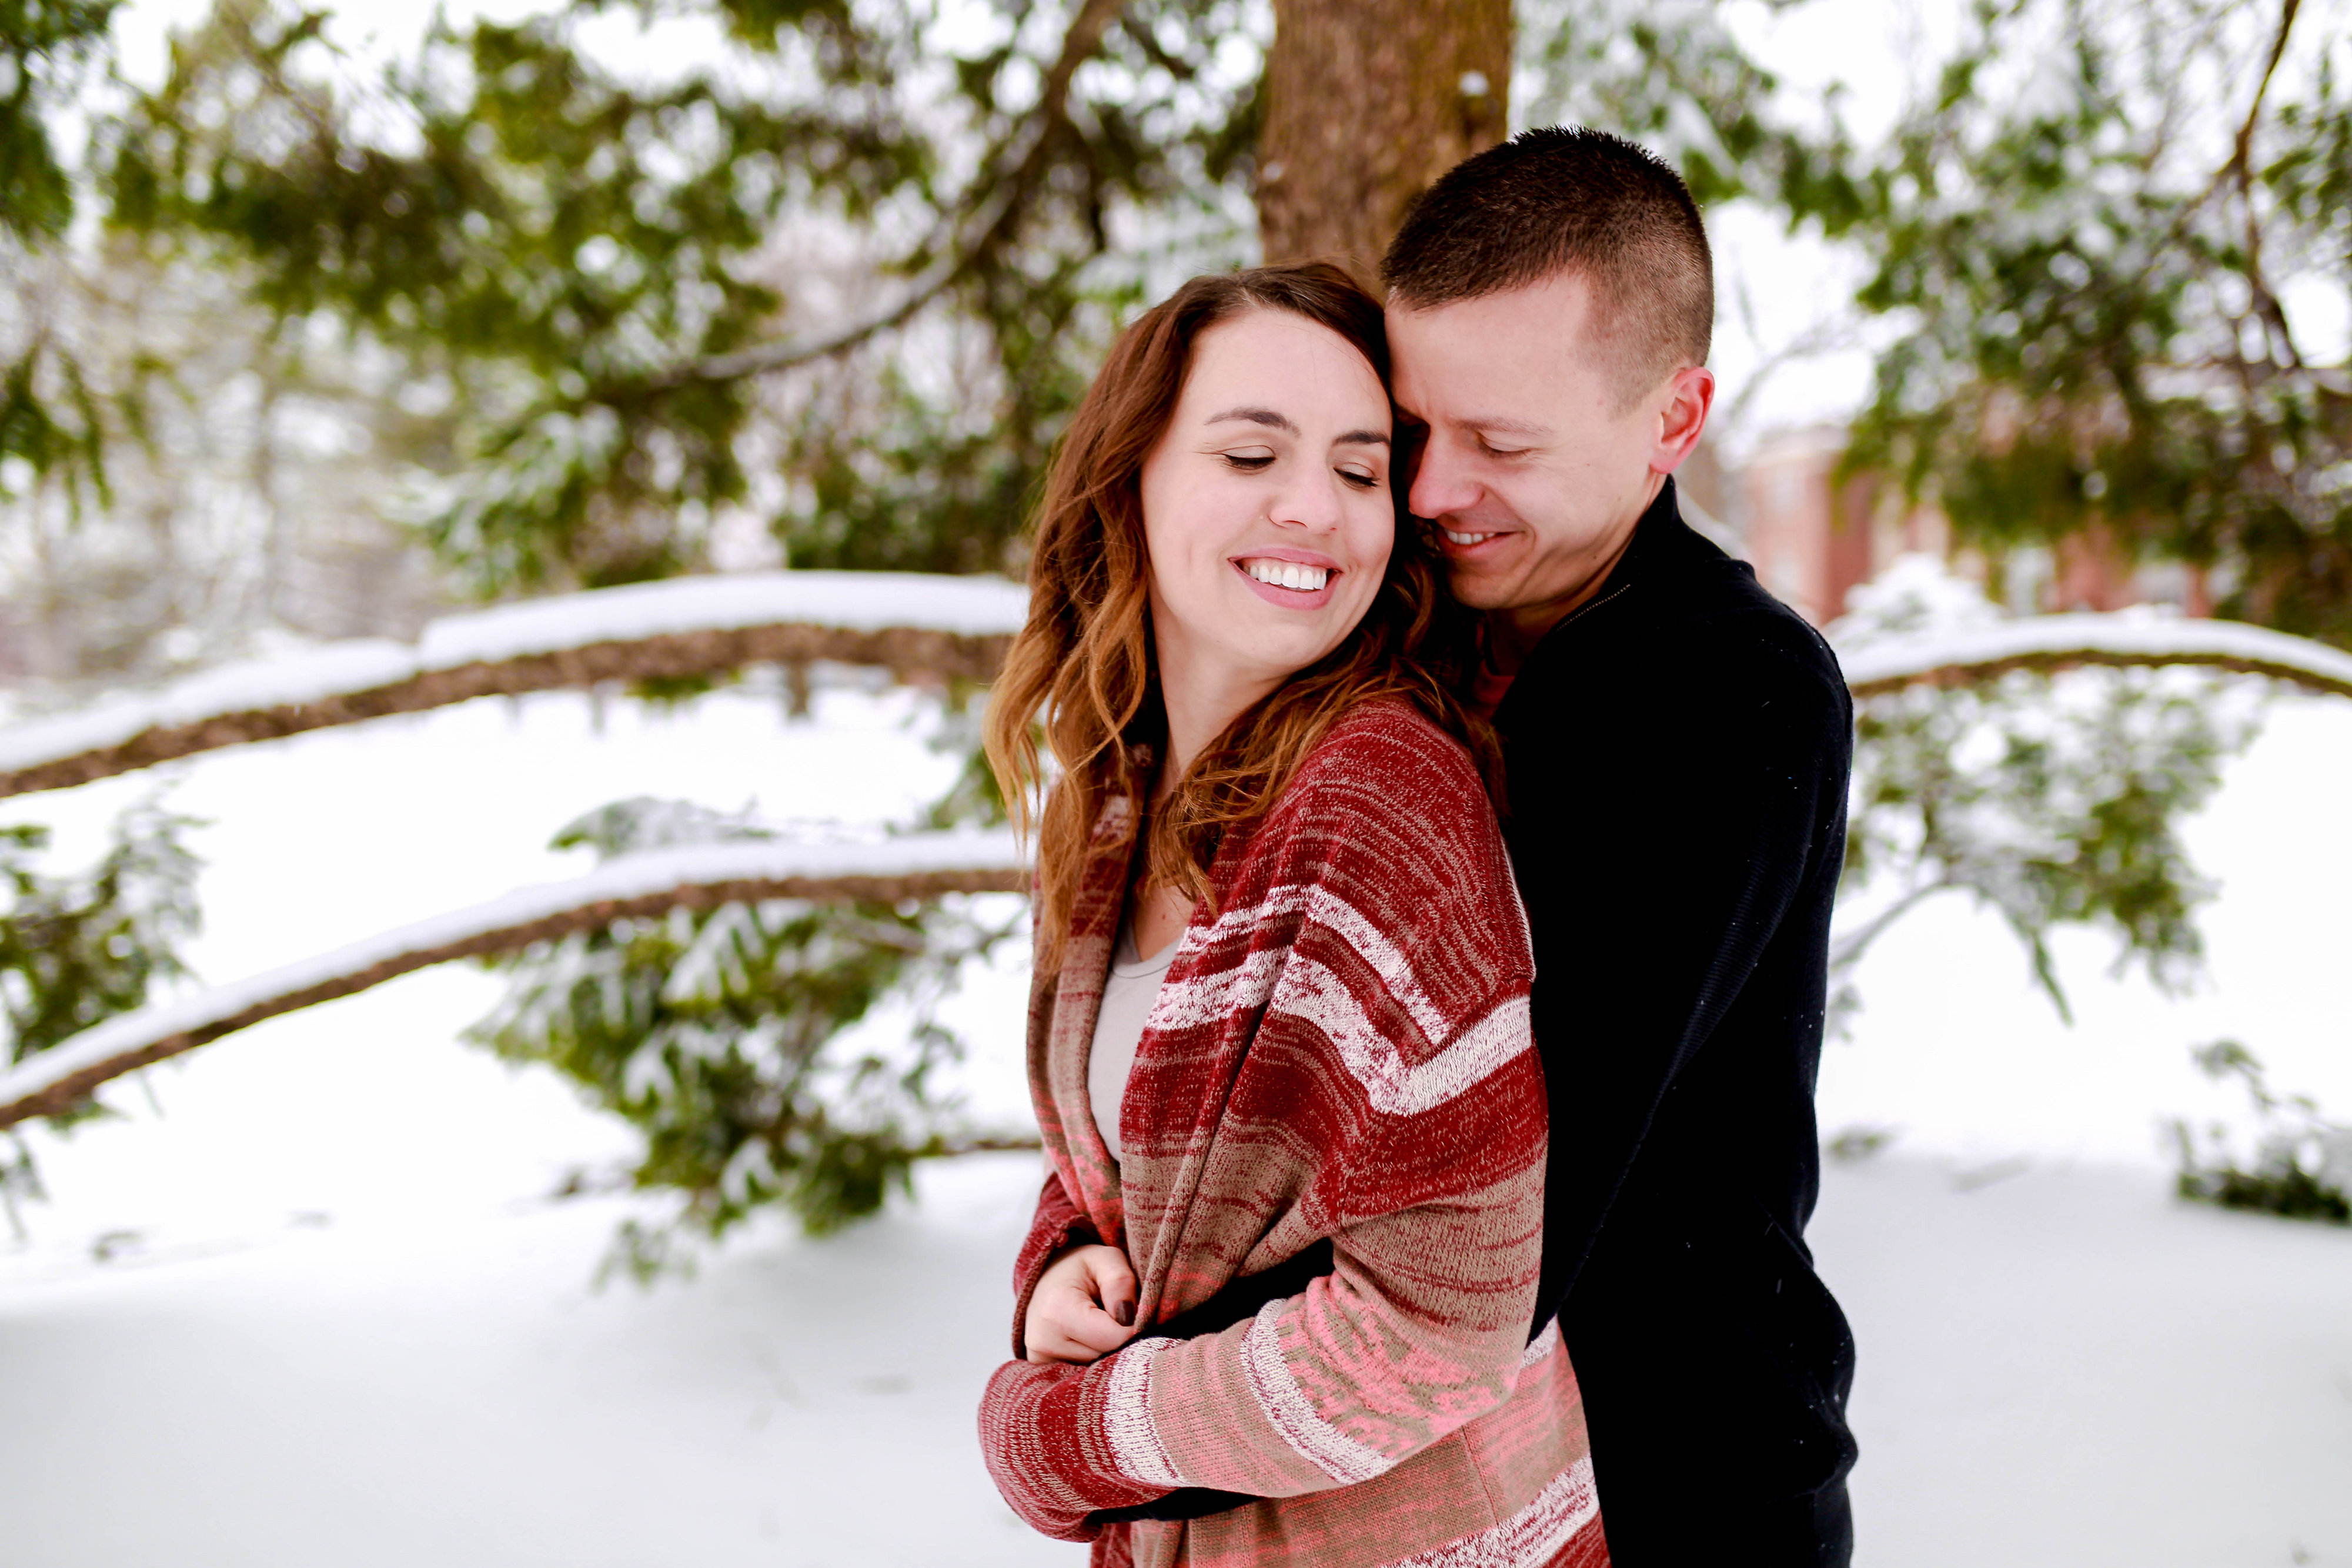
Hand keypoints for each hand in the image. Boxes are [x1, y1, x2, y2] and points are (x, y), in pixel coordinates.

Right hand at [1024, 1243, 1138, 1363]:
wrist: (1045, 1282)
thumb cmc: (1080, 1269)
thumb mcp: (1105, 1259)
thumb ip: (1120, 1281)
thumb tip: (1130, 1318)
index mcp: (1057, 1311)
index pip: (1117, 1338)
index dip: (1136, 1326)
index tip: (1135, 1310)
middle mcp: (1044, 1343)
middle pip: (1109, 1357)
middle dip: (1124, 1341)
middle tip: (1118, 1316)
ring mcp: (1041, 1363)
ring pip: (1100, 1371)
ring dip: (1111, 1353)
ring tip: (1102, 1327)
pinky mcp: (1043, 1374)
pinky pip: (1086, 1378)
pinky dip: (1096, 1363)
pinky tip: (1091, 1342)